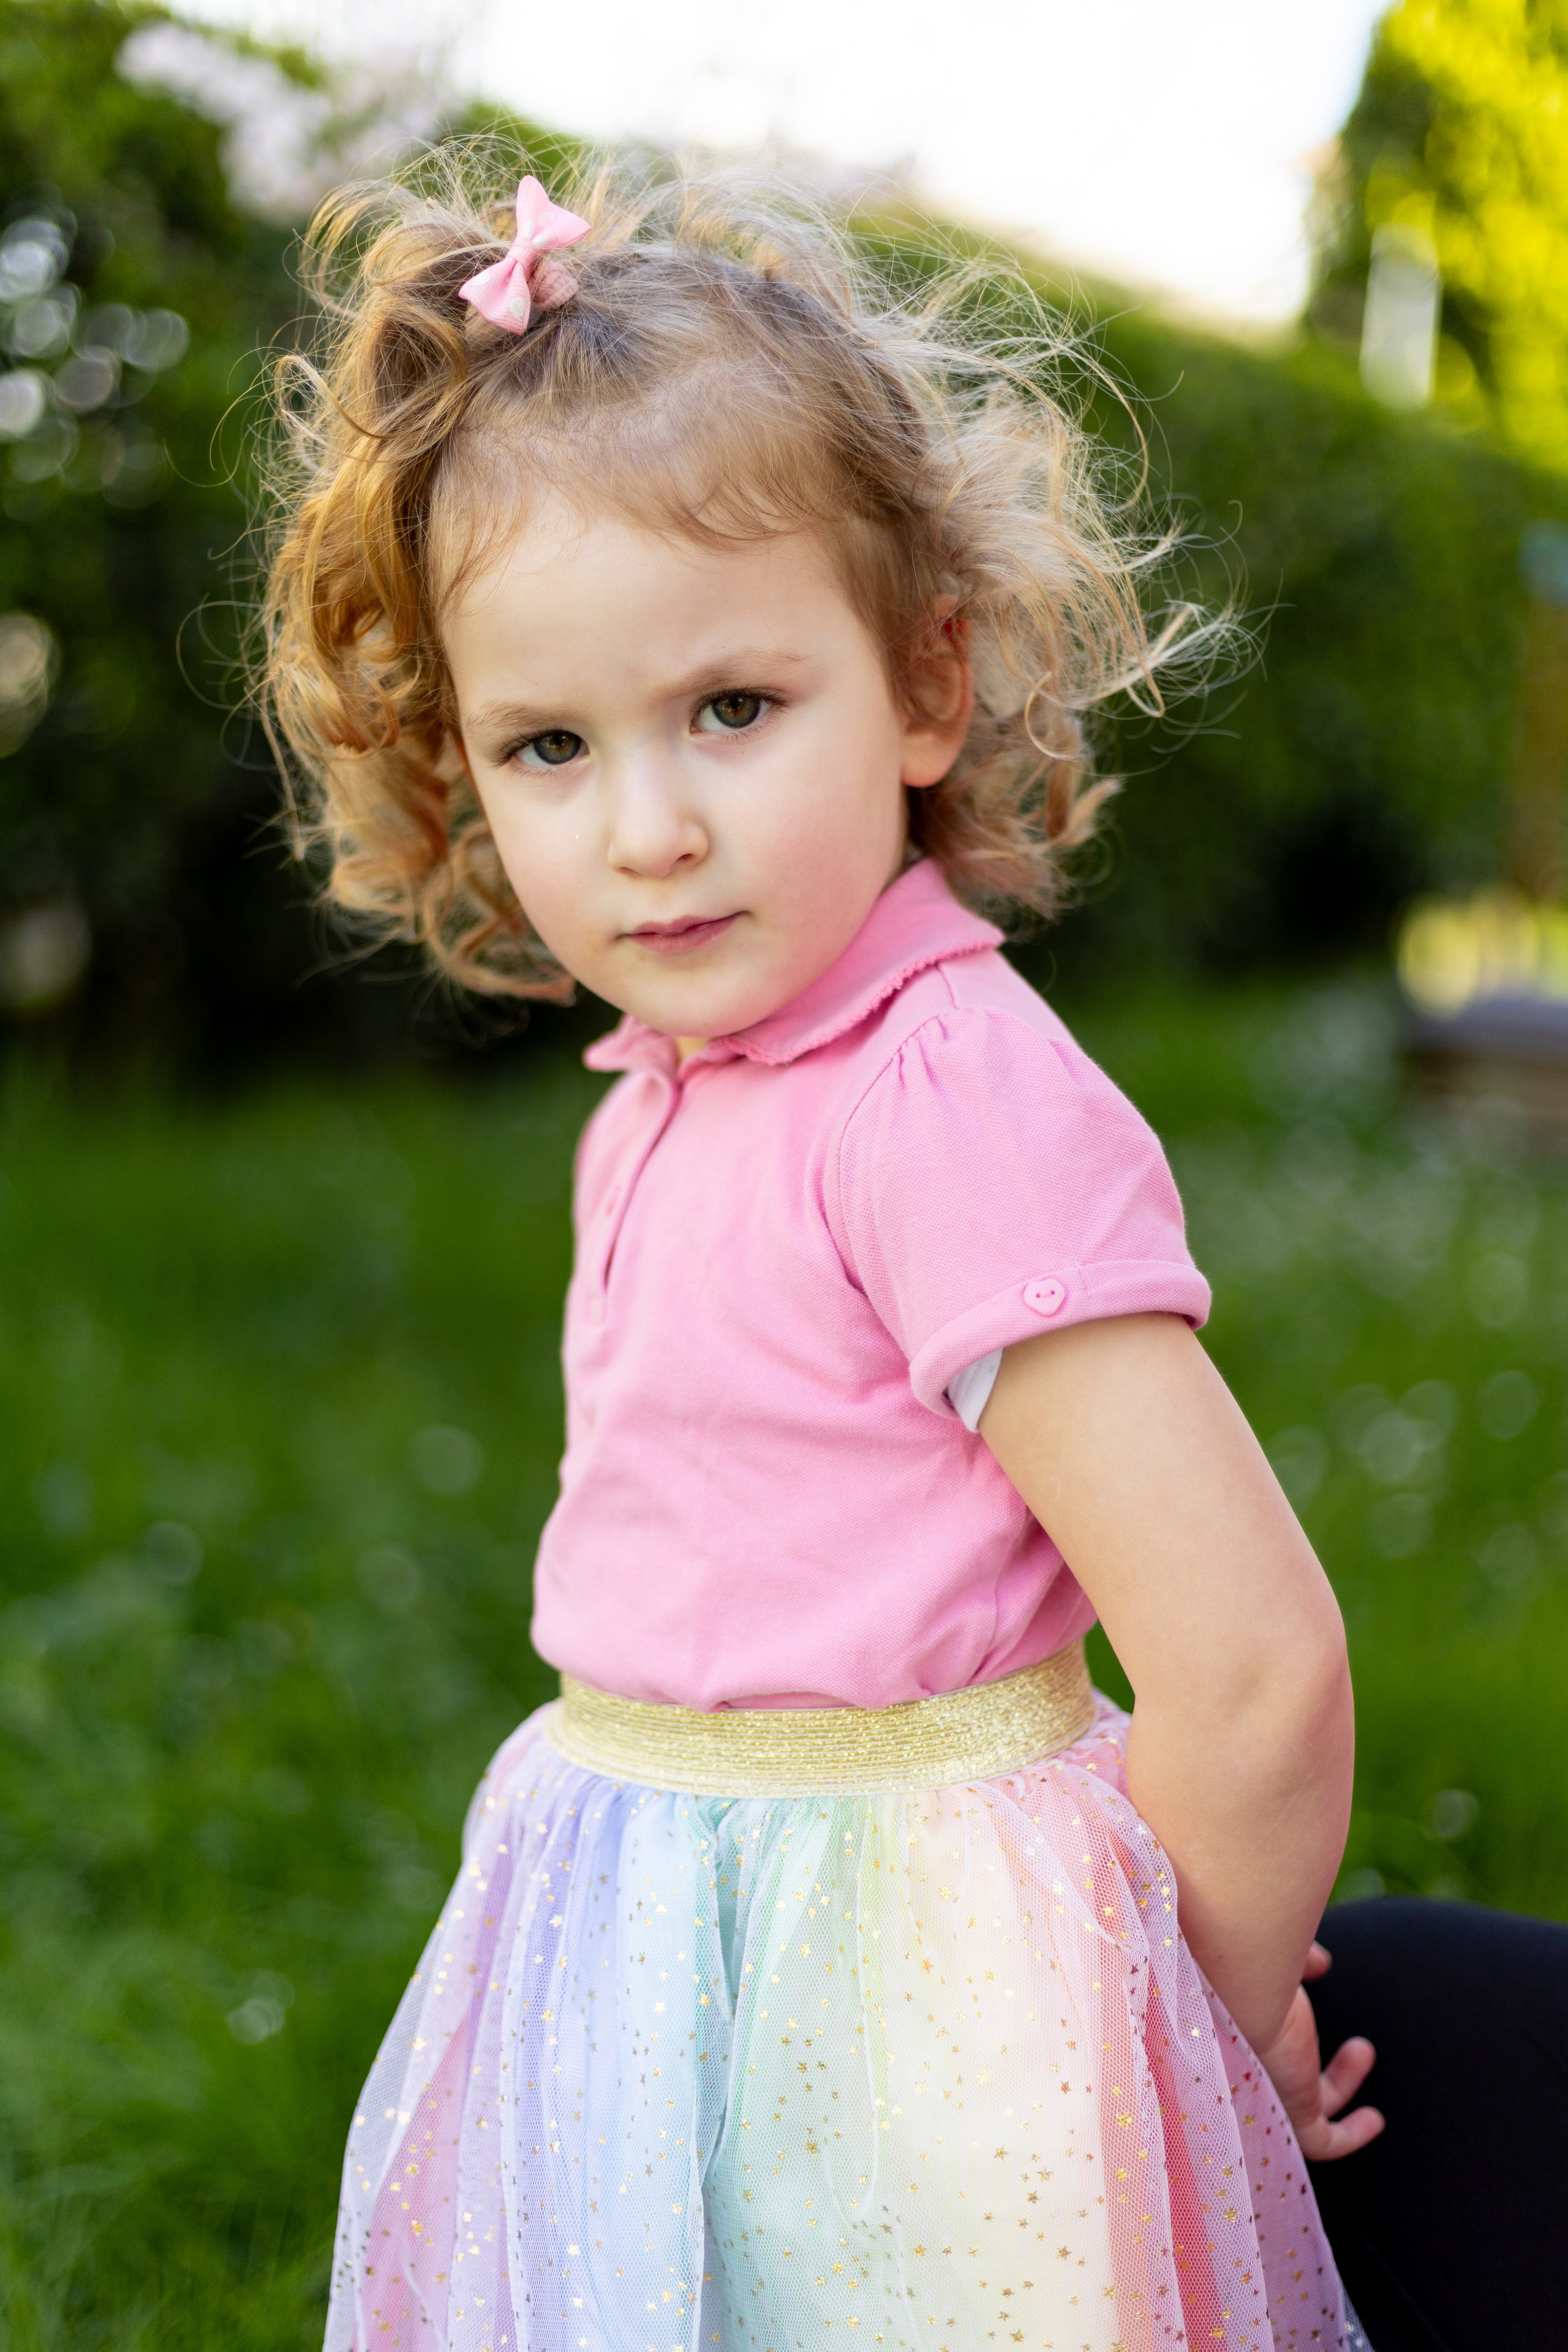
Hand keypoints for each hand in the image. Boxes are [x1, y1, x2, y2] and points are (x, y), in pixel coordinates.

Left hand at [1252, 1943, 1384, 2161]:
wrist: (1235, 1982)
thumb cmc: (1246, 1963)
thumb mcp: (1276, 1962)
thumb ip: (1298, 1963)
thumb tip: (1320, 1964)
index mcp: (1232, 2032)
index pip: (1250, 2045)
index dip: (1277, 2033)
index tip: (1301, 2015)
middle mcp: (1246, 2066)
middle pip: (1275, 2077)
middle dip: (1311, 2058)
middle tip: (1344, 2036)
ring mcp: (1268, 2093)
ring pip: (1302, 2110)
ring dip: (1338, 2085)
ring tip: (1362, 2048)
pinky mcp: (1294, 2112)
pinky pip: (1323, 2142)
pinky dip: (1350, 2136)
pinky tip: (1374, 2119)